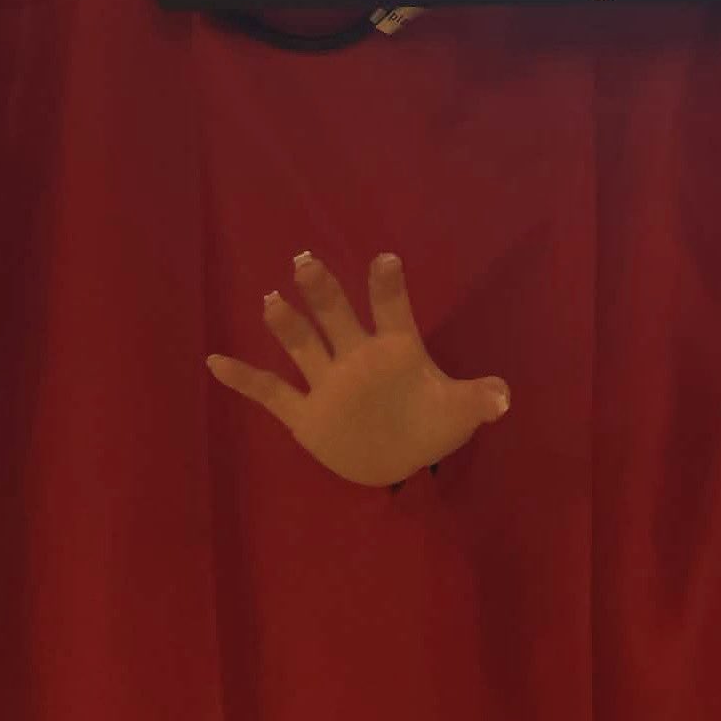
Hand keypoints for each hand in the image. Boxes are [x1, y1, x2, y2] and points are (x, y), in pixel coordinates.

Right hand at [206, 253, 509, 487]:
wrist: (399, 461)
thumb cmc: (430, 422)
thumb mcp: (458, 413)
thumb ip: (478, 400)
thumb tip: (504, 399)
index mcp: (398, 349)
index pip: (393, 311)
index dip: (389, 287)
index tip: (387, 258)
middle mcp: (357, 357)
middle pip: (338, 317)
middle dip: (324, 291)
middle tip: (305, 260)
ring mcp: (328, 383)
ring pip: (304, 346)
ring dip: (288, 325)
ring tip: (272, 300)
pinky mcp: (305, 415)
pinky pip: (271, 393)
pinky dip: (244, 379)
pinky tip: (216, 361)